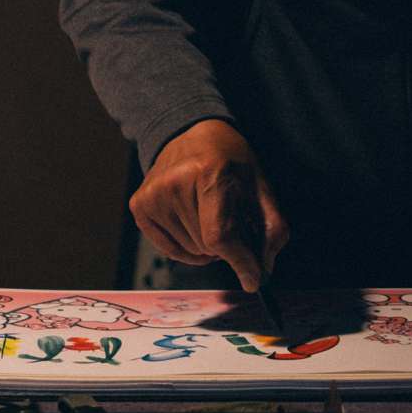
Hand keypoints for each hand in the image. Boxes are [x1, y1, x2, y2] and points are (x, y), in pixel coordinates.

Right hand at [130, 119, 289, 292]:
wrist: (192, 132)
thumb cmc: (231, 161)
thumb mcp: (260, 185)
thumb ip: (271, 228)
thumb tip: (262, 272)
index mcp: (209, 172)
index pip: (220, 235)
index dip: (239, 262)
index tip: (253, 279)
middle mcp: (175, 182)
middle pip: (207, 247)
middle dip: (227, 247)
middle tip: (231, 221)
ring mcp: (153, 194)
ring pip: (190, 252)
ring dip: (206, 245)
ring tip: (210, 215)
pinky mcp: (140, 205)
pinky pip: (169, 250)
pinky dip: (186, 247)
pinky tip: (193, 222)